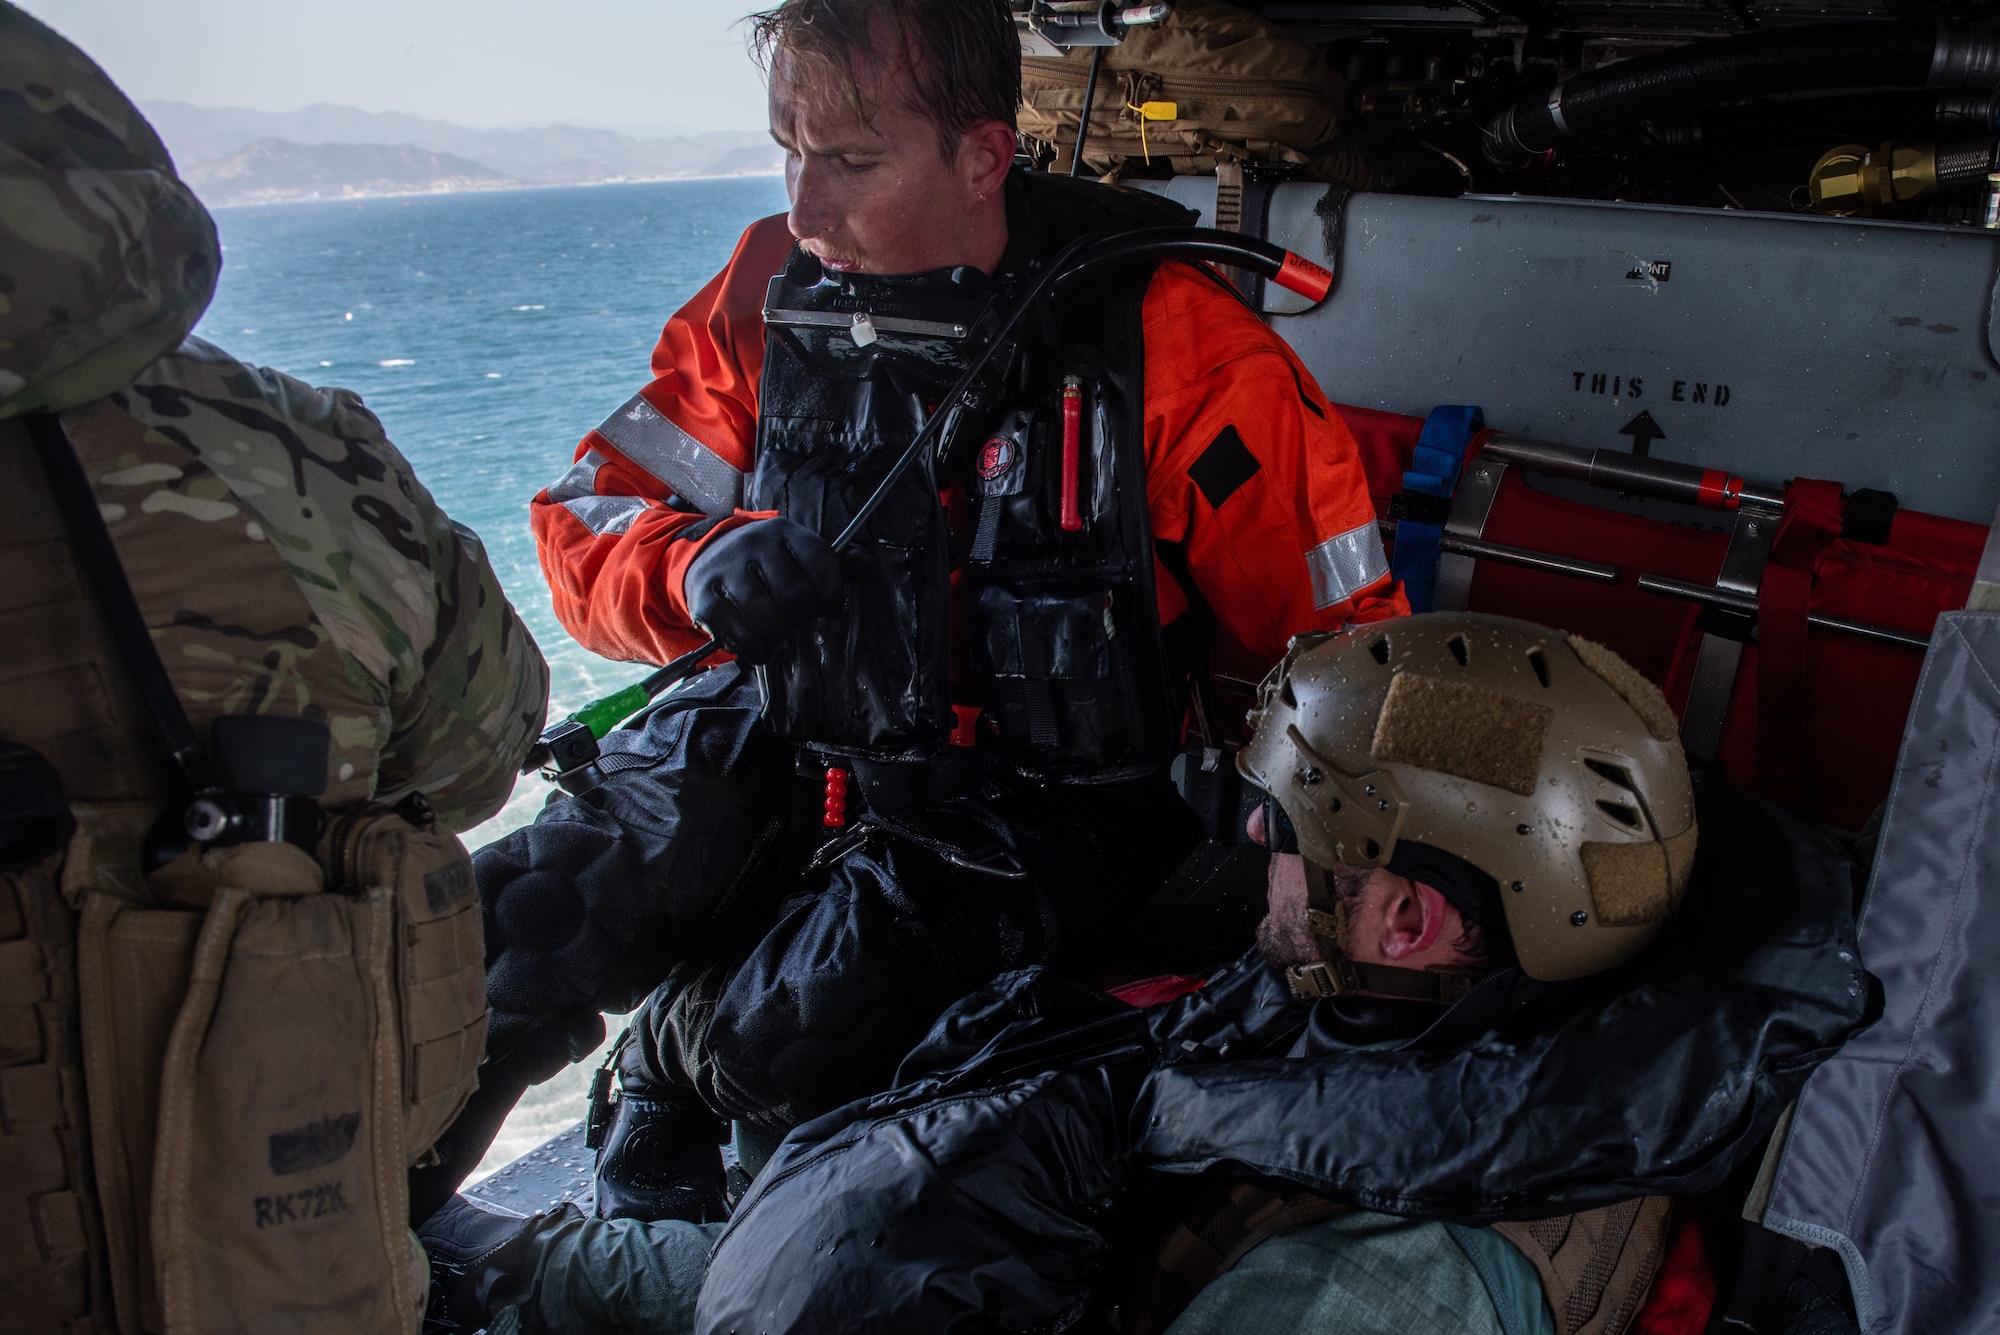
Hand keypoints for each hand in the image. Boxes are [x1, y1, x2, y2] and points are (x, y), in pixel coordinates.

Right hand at [684, 517, 842, 662]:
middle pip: (794, 594)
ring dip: (778, 635)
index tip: (826, 606)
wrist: (706, 557)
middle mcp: (753, 543)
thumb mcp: (792, 552)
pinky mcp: (704, 595)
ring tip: (778, 636)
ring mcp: (726, 568)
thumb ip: (824, 565)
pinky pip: (737, 631)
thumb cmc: (762, 564)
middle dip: (801, 617)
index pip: (820, 560)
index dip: (830, 592)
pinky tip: (761, 650)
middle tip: (796, 622)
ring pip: (765, 615)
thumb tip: (865, 565)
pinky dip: (755, 649)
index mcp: (783, 531)